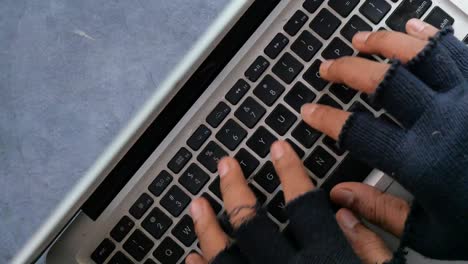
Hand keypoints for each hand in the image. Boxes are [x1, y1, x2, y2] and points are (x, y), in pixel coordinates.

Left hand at [186, 141, 358, 263]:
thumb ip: (371, 247)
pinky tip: (193, 256)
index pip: (304, 205)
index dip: (290, 172)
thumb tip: (346, 212)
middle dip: (235, 190)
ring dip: (207, 227)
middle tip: (225, 165)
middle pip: (251, 224)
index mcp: (325, 260)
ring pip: (223, 256)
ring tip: (197, 204)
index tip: (278, 148)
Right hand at [303, 18, 467, 259]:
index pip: (358, 132)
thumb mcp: (435, 233)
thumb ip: (382, 212)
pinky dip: (431, 35)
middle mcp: (442, 120)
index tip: (309, 111)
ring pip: (417, 55)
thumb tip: (341, 195)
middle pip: (382, 82)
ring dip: (383, 43)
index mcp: (422, 160)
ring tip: (360, 39)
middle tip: (327, 67)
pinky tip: (413, 28)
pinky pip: (457, 48)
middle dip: (346, 71)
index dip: (326, 119)